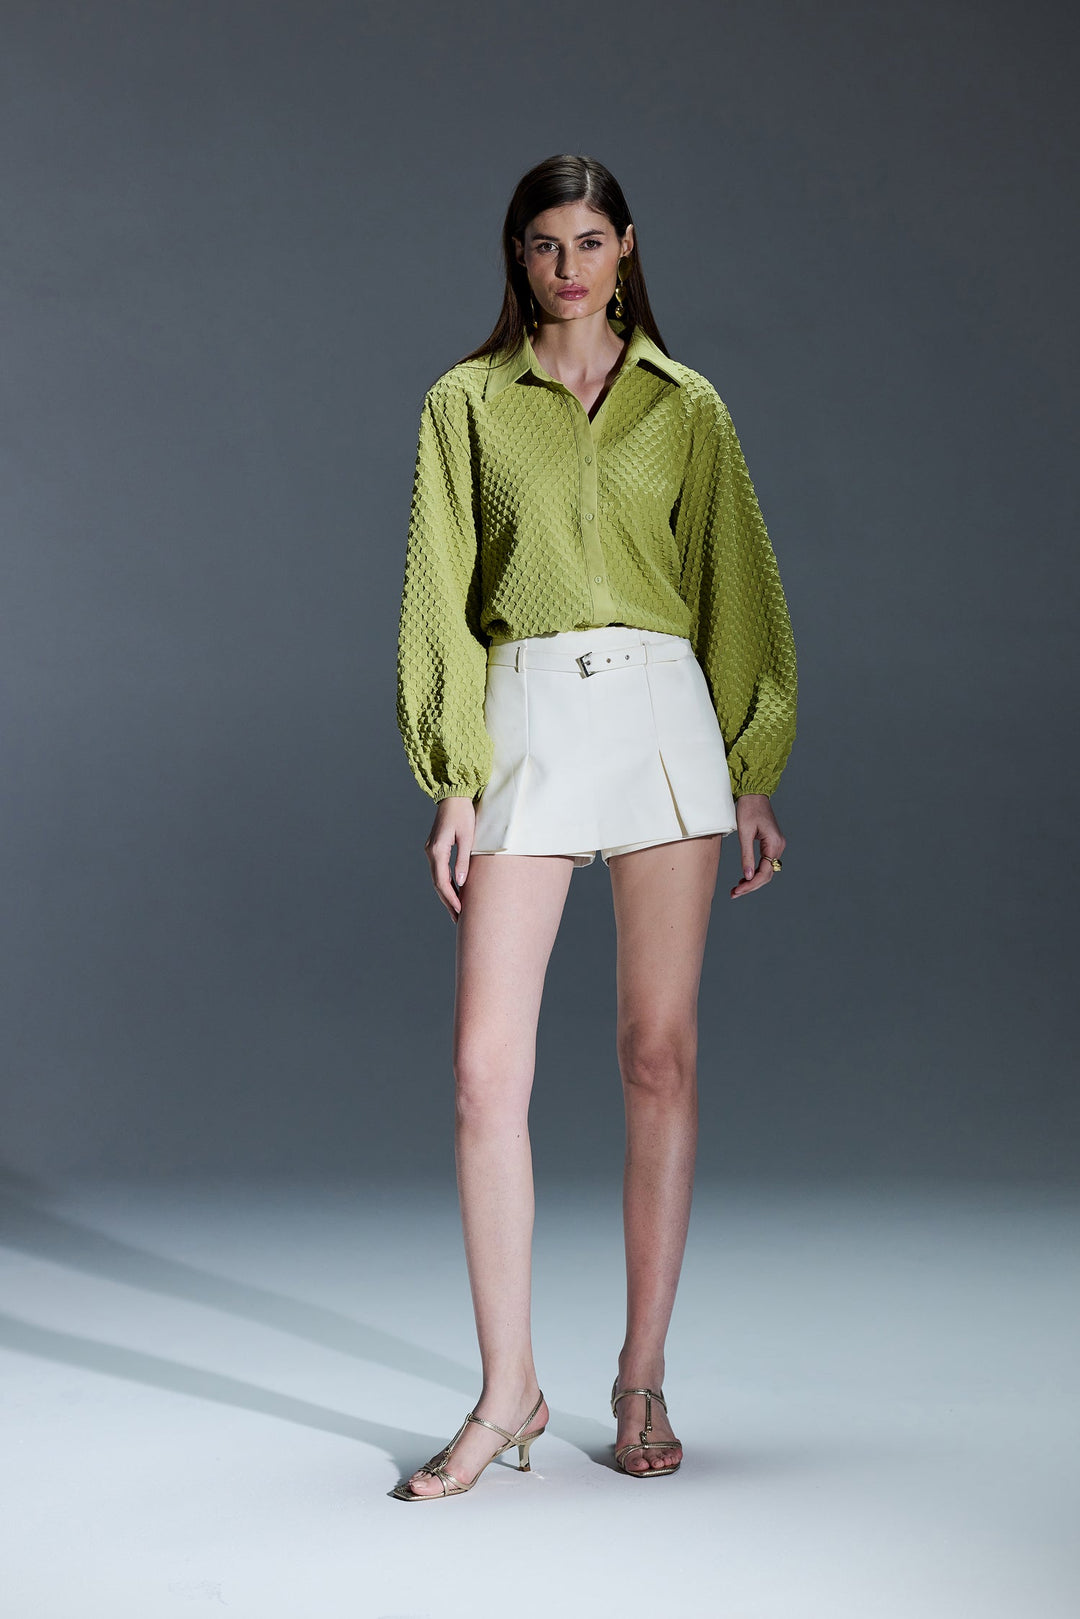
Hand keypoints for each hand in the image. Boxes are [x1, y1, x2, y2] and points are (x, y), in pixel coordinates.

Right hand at [425, 796, 475, 920]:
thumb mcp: (467, 838)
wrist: (453, 796)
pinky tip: (455, 892)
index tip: (460, 911)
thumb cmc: (463, 814)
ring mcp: (431, 851)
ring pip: (437, 879)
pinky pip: (439, 871)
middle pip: (437, 883)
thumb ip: (463, 861)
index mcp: (437, 850)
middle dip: (448, 901)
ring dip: (446, 894)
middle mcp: (430, 852)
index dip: (451, 898)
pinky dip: (446, 884)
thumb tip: (461, 883)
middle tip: (458, 918)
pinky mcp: (435, 849)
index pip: (442, 881)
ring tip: (457, 910)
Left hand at [730, 793, 785, 898]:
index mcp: (774, 843)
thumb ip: (747, 856)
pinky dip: (756, 871)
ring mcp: (776, 845)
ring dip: (753, 881)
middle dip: (751, 885)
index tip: (737, 891)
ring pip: (767, 870)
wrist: (753, 794)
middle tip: (734, 893)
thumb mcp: (744, 833)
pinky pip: (765, 862)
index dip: (751, 884)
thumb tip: (748, 876)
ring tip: (737, 889)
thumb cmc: (748, 809)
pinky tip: (745, 878)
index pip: (765, 871)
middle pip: (767, 874)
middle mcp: (779, 846)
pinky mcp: (771, 843)